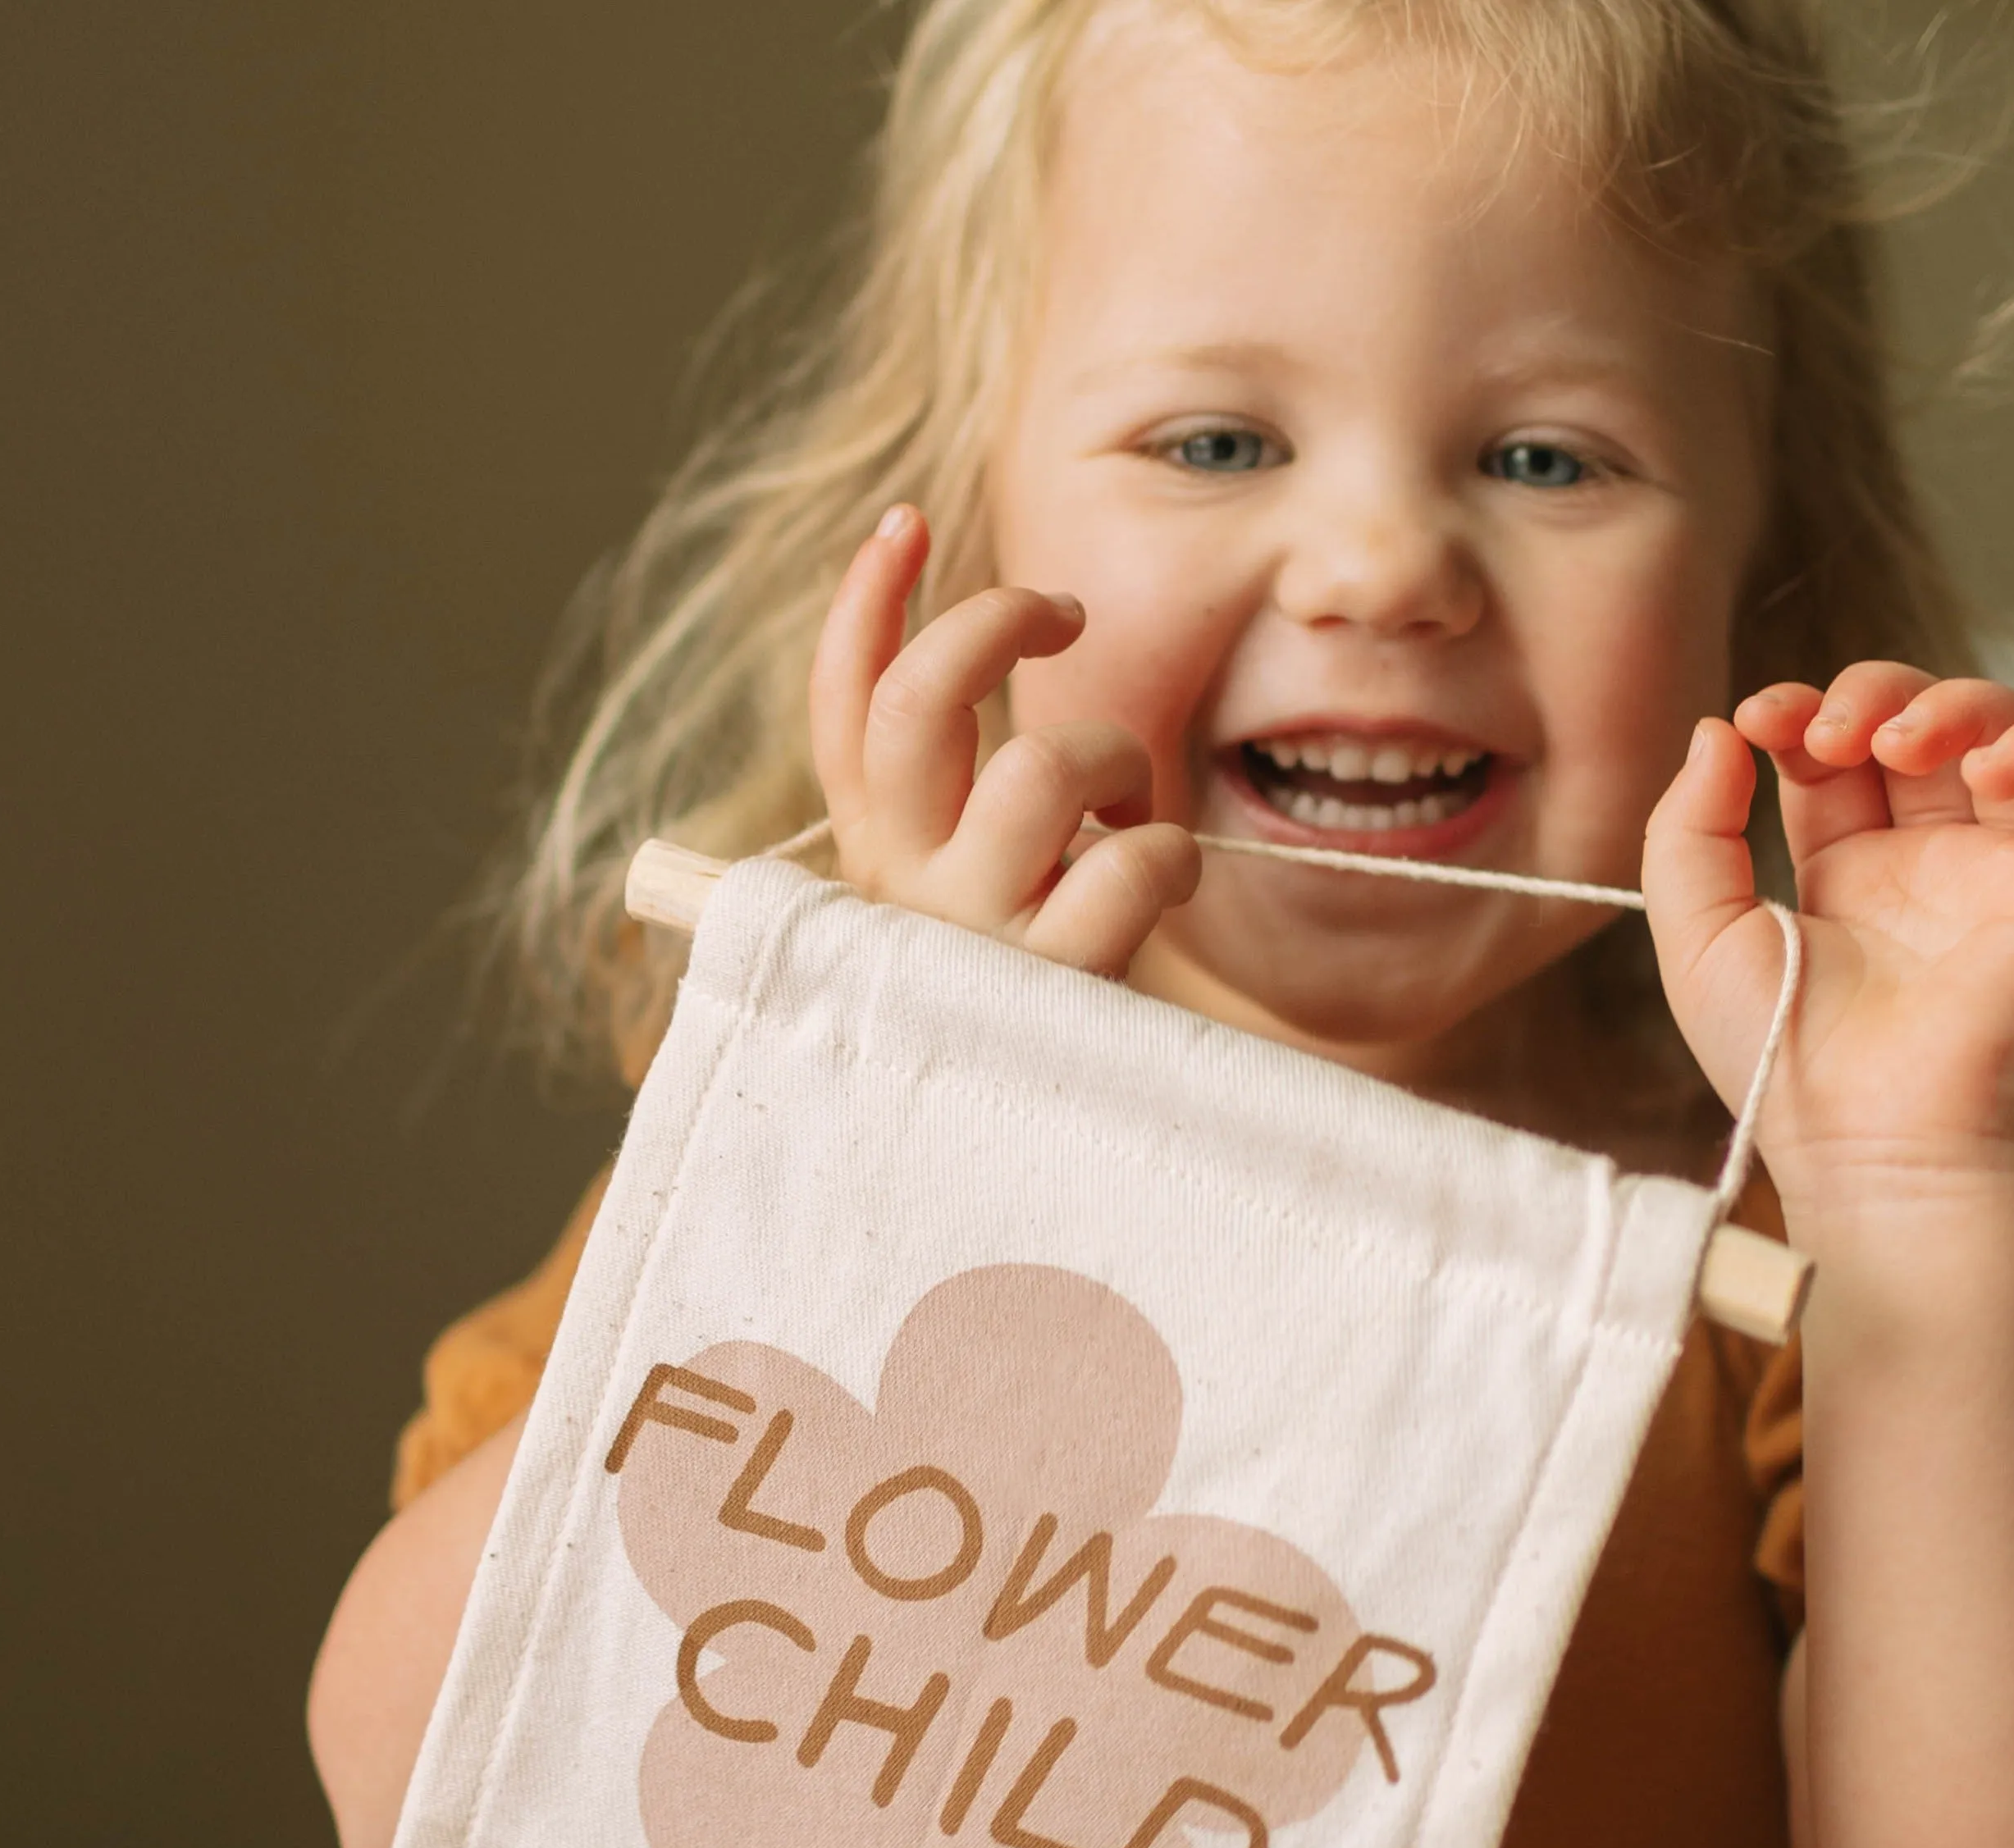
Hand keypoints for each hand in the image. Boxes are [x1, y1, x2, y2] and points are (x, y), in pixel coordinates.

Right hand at [807, 505, 1199, 974]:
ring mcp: (974, 934)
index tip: (906, 522)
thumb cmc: (1012, 1000)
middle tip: (1062, 613)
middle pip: (923, 701)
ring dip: (1114, 758)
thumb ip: (950, 805)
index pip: (843, 706)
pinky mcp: (1053, 982)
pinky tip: (1167, 876)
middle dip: (997, 622)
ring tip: (1129, 806)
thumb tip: (973, 659)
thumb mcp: (960, 895)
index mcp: (873, 854)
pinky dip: (1170, 853)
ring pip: (1043, 766)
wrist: (1018, 1159)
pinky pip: (1129, 865)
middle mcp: (905, 886)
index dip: (866, 601)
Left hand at [1641, 663, 2013, 1218]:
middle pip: (1923, 727)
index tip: (1759, 719)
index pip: (1839, 756)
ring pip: (2012, 734)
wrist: (1875, 1150)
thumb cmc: (1787, 1068)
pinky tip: (1990, 762)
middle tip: (1823, 732)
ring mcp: (2009, 875)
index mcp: (1850, 879)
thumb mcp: (1699, 938)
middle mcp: (1935, 869)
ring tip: (1893, 739)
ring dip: (1955, 703)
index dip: (1803, 712)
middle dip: (1871, 695)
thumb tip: (1719, 731)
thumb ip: (1689, 832)